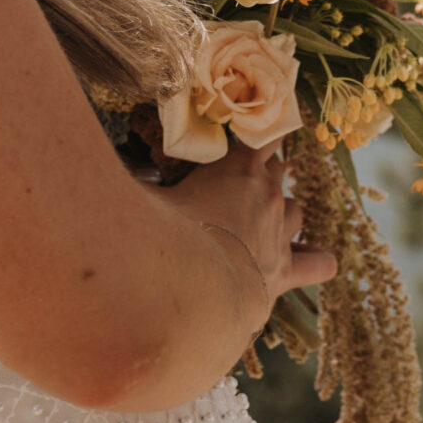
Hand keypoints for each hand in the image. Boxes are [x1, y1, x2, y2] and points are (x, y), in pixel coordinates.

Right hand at [150, 141, 337, 301]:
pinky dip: (316, 259)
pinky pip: (316, 263)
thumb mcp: (139, 196)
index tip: (246, 130)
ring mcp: (280, 235)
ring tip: (265, 215)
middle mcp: (265, 195)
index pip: (260, 135)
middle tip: (238, 180)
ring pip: (295, 209)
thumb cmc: (159, 237)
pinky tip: (318, 259)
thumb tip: (103, 165)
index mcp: (237, 168)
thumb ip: (133, 180)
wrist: (189, 292)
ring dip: (283, 209)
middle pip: (276, 170)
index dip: (255, 132)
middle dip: (262, 170)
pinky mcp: (284, 273)